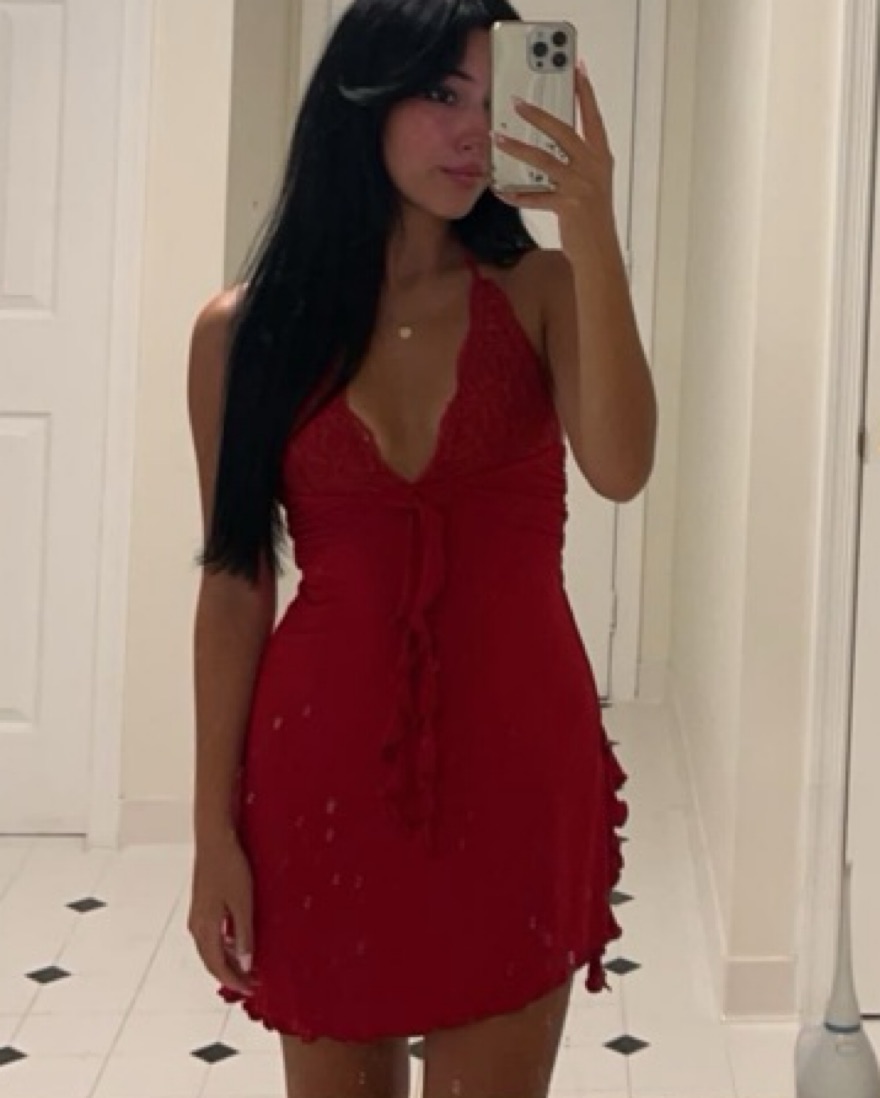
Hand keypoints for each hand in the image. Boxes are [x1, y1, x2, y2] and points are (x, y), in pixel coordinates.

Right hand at [188, 831, 257, 996]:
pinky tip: (240, 942)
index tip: (252, 990)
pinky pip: (212, 936)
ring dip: (229, 961)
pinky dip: (225, 946)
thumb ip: (244, 935)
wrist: (214, 839)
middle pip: (212, 961)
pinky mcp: (202, 906)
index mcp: (205, 928)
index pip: (218, 966)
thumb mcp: (243, 904)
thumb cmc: (230, 868)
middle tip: (253, 983)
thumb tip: (246, 965)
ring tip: (249, 967)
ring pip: (211, 949)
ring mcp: (198, 915)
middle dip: (232, 975)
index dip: (235, 981)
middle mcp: (197, 926)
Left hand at [491, 59, 616, 257]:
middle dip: (538, 115)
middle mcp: (593, 167)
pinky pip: (535, 197)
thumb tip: (550, 147)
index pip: (592, 118)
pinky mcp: (568, 206)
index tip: (577, 69)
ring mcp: (581, 186)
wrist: (600, 253)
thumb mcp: (592, 184)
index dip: (585, 93)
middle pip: (563, 132)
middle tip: (516, 102)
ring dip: (517, 148)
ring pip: (544, 160)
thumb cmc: (593, 219)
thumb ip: (578, 163)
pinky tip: (501, 191)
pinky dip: (516, 194)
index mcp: (601, 158)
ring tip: (497, 138)